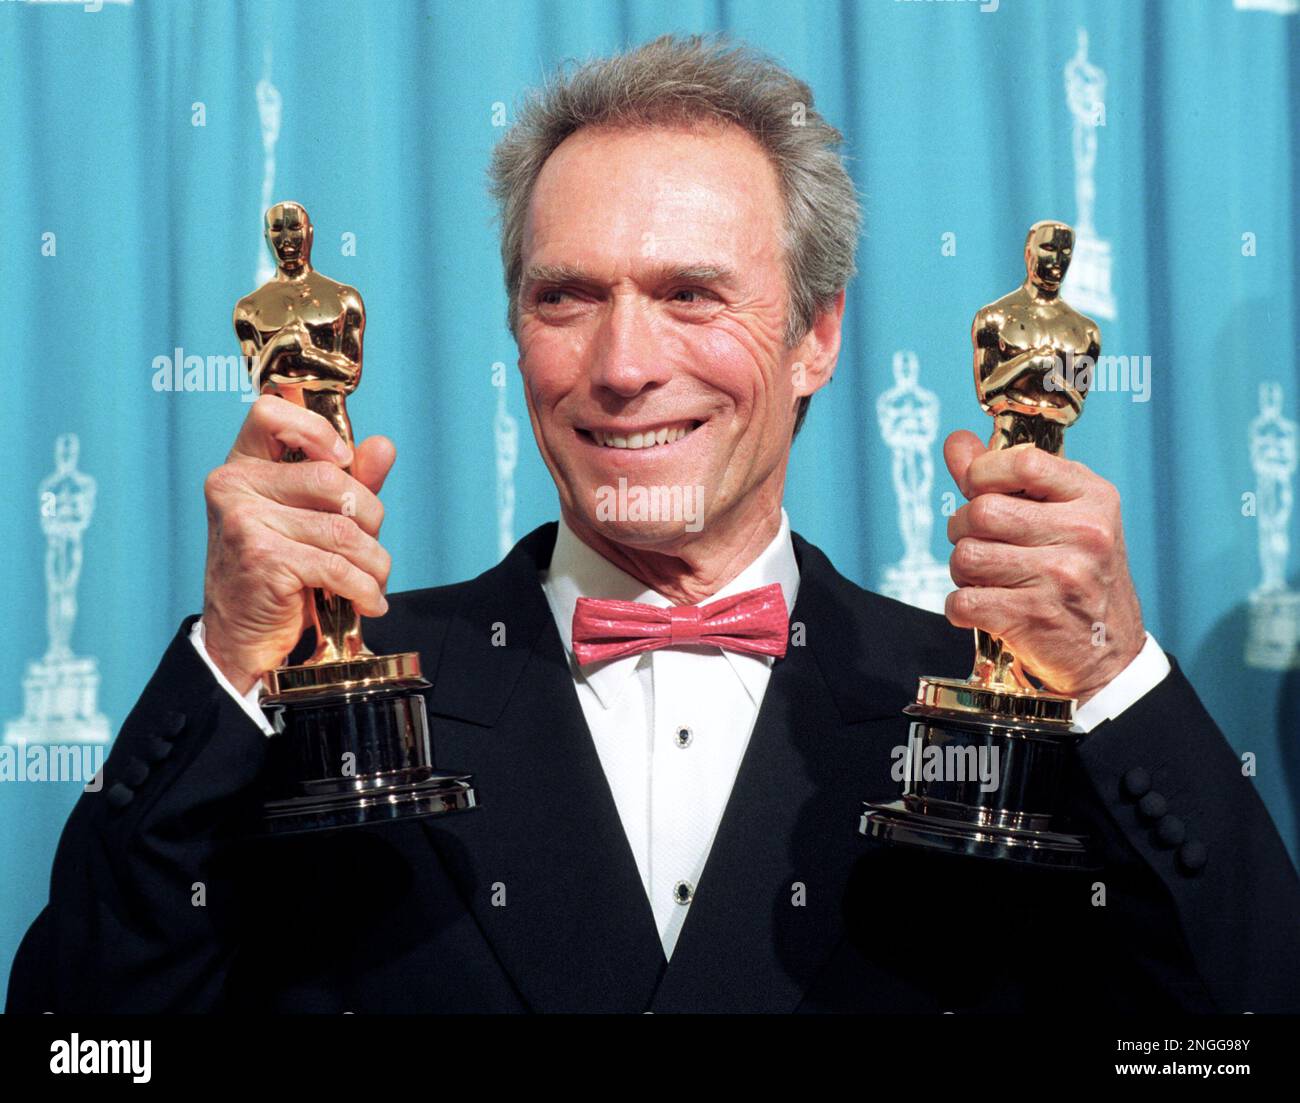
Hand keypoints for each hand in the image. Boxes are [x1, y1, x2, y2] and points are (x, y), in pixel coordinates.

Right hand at [201, 394, 394, 693]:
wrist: (242, 638)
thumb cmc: (280, 572)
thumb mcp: (313, 519)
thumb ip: (348, 482)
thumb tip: (384, 446)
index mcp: (243, 465)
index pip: (269, 412)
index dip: (317, 430)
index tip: (343, 462)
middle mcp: (234, 486)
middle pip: (331, 479)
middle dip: (369, 517)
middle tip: (371, 546)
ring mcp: (244, 522)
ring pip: (341, 529)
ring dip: (374, 562)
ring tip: (375, 580)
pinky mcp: (261, 559)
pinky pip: (336, 566)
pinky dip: (365, 588)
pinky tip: (370, 602)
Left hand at [943, 430, 1145, 702]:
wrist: (1110, 654)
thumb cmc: (1079, 575)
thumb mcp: (1062, 517)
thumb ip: (1003, 477)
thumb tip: (955, 441)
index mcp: (1093, 497)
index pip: (1021, 462)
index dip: (983, 473)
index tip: (980, 490)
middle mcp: (1084, 533)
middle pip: (980, 512)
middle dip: (963, 529)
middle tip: (979, 543)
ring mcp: (1060, 576)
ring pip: (966, 556)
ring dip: (962, 571)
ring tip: (986, 577)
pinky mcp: (1034, 617)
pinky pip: (962, 600)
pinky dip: (960, 606)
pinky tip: (982, 607)